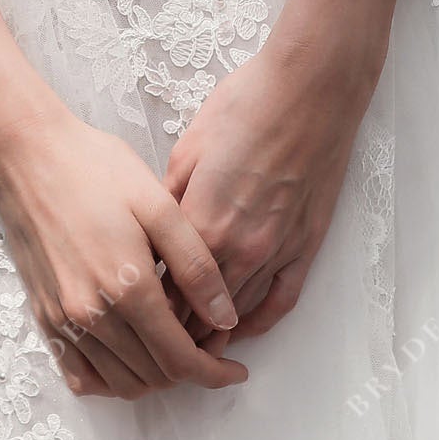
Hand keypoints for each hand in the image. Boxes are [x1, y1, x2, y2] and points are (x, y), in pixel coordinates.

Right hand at [0, 101, 245, 399]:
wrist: (27, 155)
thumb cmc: (95, 169)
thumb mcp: (159, 206)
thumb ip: (195, 266)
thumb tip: (226, 318)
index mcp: (127, 288)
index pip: (179, 361)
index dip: (214, 373)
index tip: (236, 369)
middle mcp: (91, 315)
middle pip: (153, 378)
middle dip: (190, 371)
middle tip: (209, 343)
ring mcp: (62, 320)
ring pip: (119, 384)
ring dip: (155, 378)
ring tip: (174, 346)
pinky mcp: (43, 316)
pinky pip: (80, 376)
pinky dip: (111, 380)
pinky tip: (131, 355)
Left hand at [166, 40, 378, 348]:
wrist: (311, 89)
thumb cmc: (247, 105)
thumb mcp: (188, 147)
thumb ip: (170, 198)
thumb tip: (153, 230)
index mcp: (201, 223)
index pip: (163, 288)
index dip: (143, 307)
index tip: (127, 314)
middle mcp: (239, 248)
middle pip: (196, 312)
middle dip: (170, 330)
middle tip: (150, 342)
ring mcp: (276, 251)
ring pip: (235, 315)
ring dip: (210, 335)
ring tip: (186, 350)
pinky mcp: (306, 246)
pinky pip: (279, 302)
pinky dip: (256, 322)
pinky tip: (240, 331)